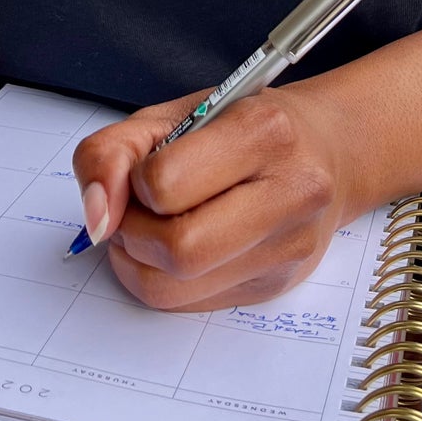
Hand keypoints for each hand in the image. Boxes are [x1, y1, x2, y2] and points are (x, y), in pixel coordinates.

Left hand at [70, 85, 357, 312]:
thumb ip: (112, 152)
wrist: (326, 150)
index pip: (165, 184)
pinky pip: (190, 305)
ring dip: (140, 262)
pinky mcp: (279, 286)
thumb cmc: (243, 126)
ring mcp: (290, 247)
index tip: (144, 172)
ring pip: (176, 288)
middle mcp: (291, 191)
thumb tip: (94, 219)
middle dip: (133, 235)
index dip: (135, 183)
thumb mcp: (172, 116)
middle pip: (179, 251)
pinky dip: (163, 280)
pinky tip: (175, 249)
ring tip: (149, 230)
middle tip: (135, 213)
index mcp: (263, 130)